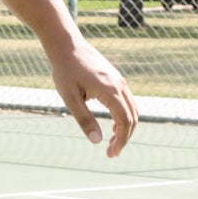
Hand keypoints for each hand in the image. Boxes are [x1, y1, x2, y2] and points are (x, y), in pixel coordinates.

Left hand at [49, 38, 138, 156]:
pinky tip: (113, 125)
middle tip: (111, 152)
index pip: (125, 121)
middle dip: (125, 137)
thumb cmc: (65, 70)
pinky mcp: (116, 78)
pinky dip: (124, 116)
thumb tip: (97, 141)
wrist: (66, 45)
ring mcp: (120, 81)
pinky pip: (127, 101)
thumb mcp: (70, 98)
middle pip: (132, 117)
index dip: (121, 140)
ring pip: (132, 109)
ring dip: (126, 127)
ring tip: (112, 142)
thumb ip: (84, 119)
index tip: (111, 153)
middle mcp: (120, 85)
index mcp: (110, 91)